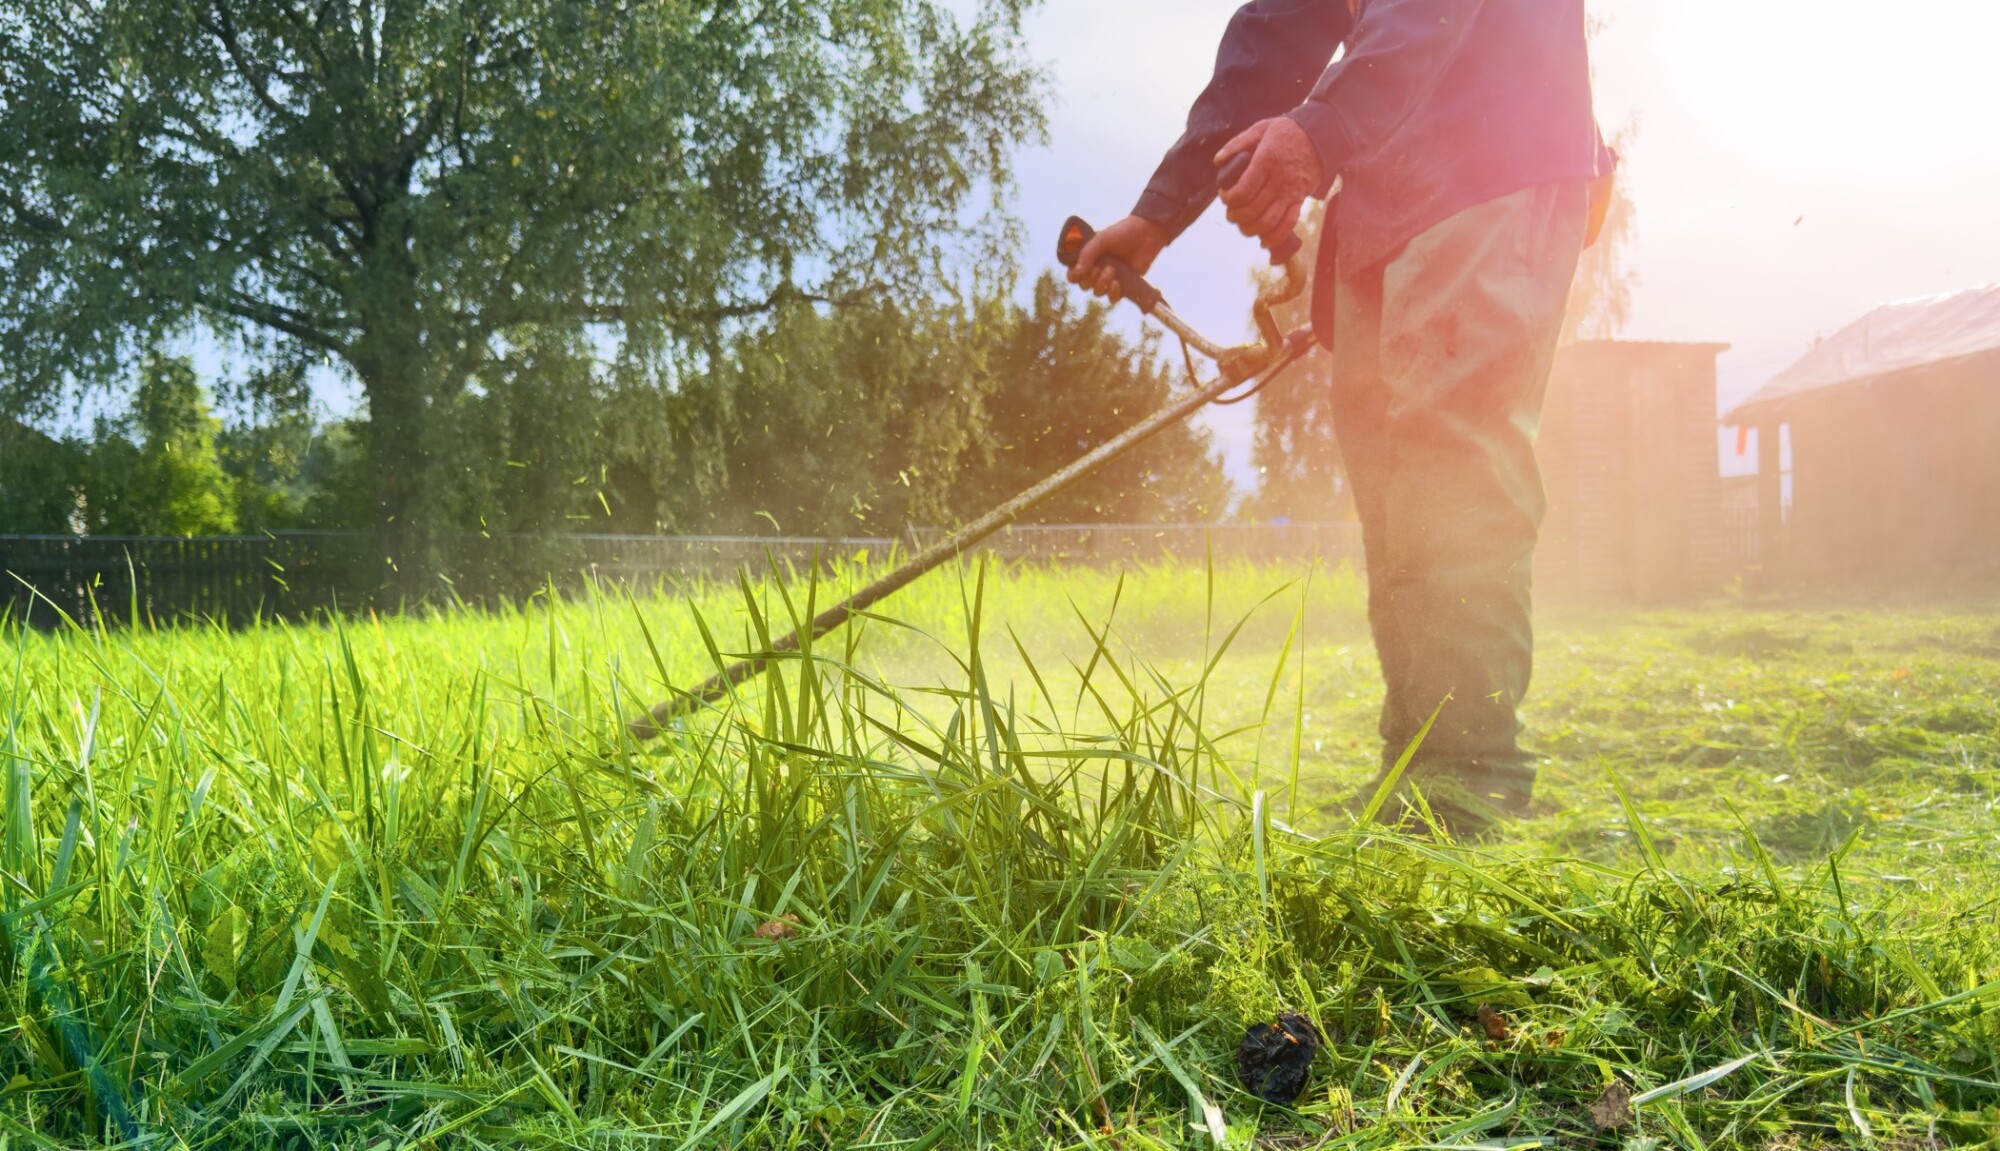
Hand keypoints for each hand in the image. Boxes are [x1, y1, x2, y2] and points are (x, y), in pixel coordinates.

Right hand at [1066, 214, 1169, 303]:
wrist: (1146, 234)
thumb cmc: (1122, 233)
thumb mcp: (1101, 239)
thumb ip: (1087, 254)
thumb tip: (1077, 272)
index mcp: (1088, 257)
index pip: (1073, 273)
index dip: (1073, 276)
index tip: (1079, 273)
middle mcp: (1097, 269)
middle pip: (1084, 285)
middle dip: (1089, 279)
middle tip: (1099, 268)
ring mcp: (1110, 277)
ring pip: (1097, 292)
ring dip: (1101, 284)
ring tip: (1112, 270)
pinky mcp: (1123, 284)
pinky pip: (1112, 298)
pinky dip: (1112, 293)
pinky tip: (1117, 283)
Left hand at [1215, 117, 1323, 255]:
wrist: (1321, 136)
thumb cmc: (1287, 132)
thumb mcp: (1261, 129)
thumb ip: (1237, 144)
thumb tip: (1217, 161)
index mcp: (1267, 161)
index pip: (1244, 191)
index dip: (1229, 199)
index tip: (1224, 195)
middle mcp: (1279, 180)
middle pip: (1252, 210)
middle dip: (1235, 216)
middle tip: (1230, 212)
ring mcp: (1291, 192)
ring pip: (1268, 221)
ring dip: (1251, 229)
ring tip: (1242, 225)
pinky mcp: (1300, 200)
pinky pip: (1289, 225)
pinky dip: (1275, 238)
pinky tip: (1264, 242)